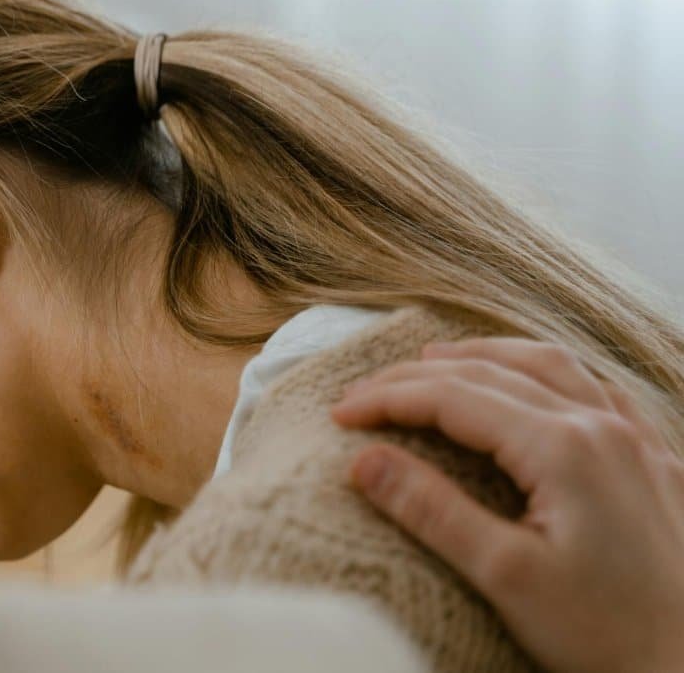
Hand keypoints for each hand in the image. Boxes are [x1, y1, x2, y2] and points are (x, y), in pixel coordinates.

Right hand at [331, 338, 683, 672]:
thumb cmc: (606, 634)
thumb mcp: (505, 576)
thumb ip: (432, 510)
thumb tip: (363, 460)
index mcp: (563, 447)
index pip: (453, 398)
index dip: (388, 400)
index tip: (339, 415)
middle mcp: (601, 426)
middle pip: (491, 373)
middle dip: (417, 377)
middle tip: (363, 393)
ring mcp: (634, 439)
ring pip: (548, 365)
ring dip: (482, 356)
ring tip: (434, 360)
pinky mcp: (653, 460)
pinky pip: (594, 386)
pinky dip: (545, 371)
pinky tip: (531, 382)